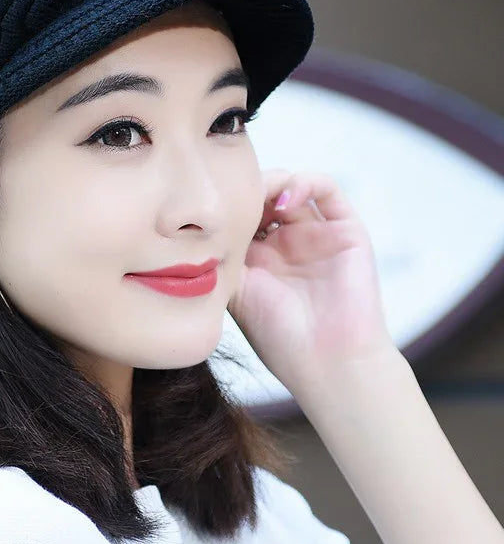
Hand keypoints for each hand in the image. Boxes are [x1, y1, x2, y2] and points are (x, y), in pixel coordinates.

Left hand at [227, 169, 398, 396]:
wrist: (327, 363)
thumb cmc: (279, 337)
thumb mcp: (235, 291)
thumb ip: (221, 253)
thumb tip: (198, 222)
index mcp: (258, 258)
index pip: (239, 213)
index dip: (227, 204)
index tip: (211, 205)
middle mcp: (286, 243)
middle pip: (264, 195)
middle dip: (247, 188)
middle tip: (234, 193)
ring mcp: (316, 234)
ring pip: (292, 185)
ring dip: (272, 181)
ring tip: (259, 195)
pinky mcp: (345, 230)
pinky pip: (326, 189)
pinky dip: (304, 182)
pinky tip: (284, 199)